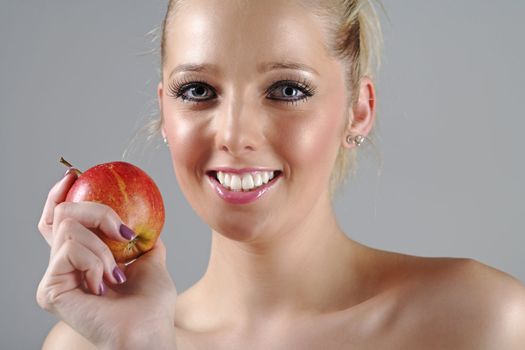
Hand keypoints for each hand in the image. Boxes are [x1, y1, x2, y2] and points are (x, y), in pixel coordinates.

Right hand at [36, 169, 177, 348]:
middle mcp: (63, 266)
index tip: (74, 174)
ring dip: (103, 244)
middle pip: (60, 214)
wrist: (148, 330)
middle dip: (97, 211)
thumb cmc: (151, 305)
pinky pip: (69, 249)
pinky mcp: (50, 288)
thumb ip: (142, 242)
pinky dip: (96, 259)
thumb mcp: (151, 261)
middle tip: (122, 231)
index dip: (59, 195)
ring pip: (67, 226)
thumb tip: (147, 225)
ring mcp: (55, 276)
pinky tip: (106, 282)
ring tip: (117, 272)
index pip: (59, 220)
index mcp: (82, 259)